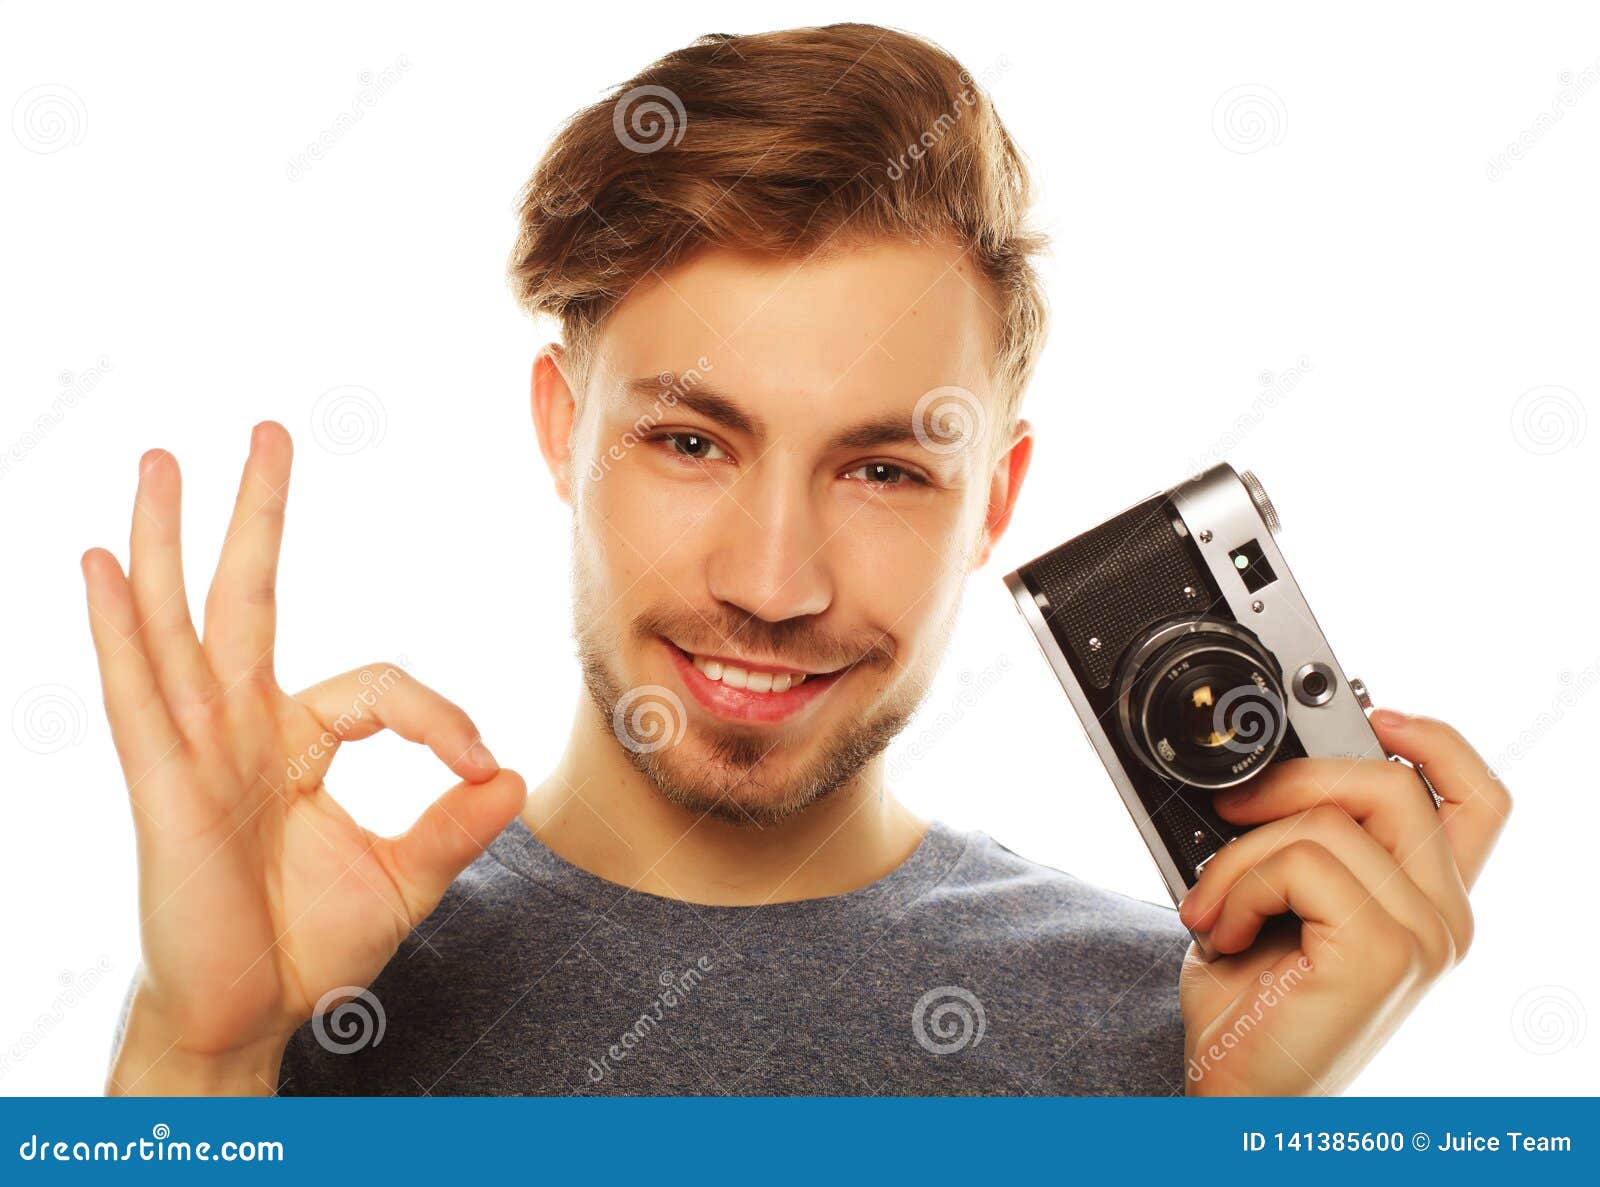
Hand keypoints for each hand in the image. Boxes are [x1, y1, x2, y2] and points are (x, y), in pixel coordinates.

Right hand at [85, 422, 525, 1092]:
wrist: (248, 1022)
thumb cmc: (306, 950)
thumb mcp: (402, 880)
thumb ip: (453, 827)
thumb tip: (509, 777)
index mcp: (293, 746)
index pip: (377, 689)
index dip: (438, 715)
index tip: (479, 765)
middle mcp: (237, 732)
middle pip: (246, 600)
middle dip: (256, 515)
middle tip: (267, 429)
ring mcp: (193, 752)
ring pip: (178, 624)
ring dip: (170, 540)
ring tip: (162, 459)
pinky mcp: (162, 787)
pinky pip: (137, 694)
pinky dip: (117, 627)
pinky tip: (101, 563)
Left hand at [1175, 708, 1510, 1094]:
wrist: (1235, 1092)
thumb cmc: (1252, 1004)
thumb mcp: (1283, 901)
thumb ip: (1306, 840)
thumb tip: (1269, 767)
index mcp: (1429, 901)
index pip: (1477, 799)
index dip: (1434, 740)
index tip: (1373, 711)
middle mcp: (1445, 918)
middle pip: (1392, 783)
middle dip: (1293, 778)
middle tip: (1229, 812)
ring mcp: (1425, 937)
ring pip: (1328, 820)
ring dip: (1241, 854)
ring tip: (1214, 907)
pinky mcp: (1386, 951)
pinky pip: (1302, 860)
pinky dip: (1239, 883)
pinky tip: (1224, 931)